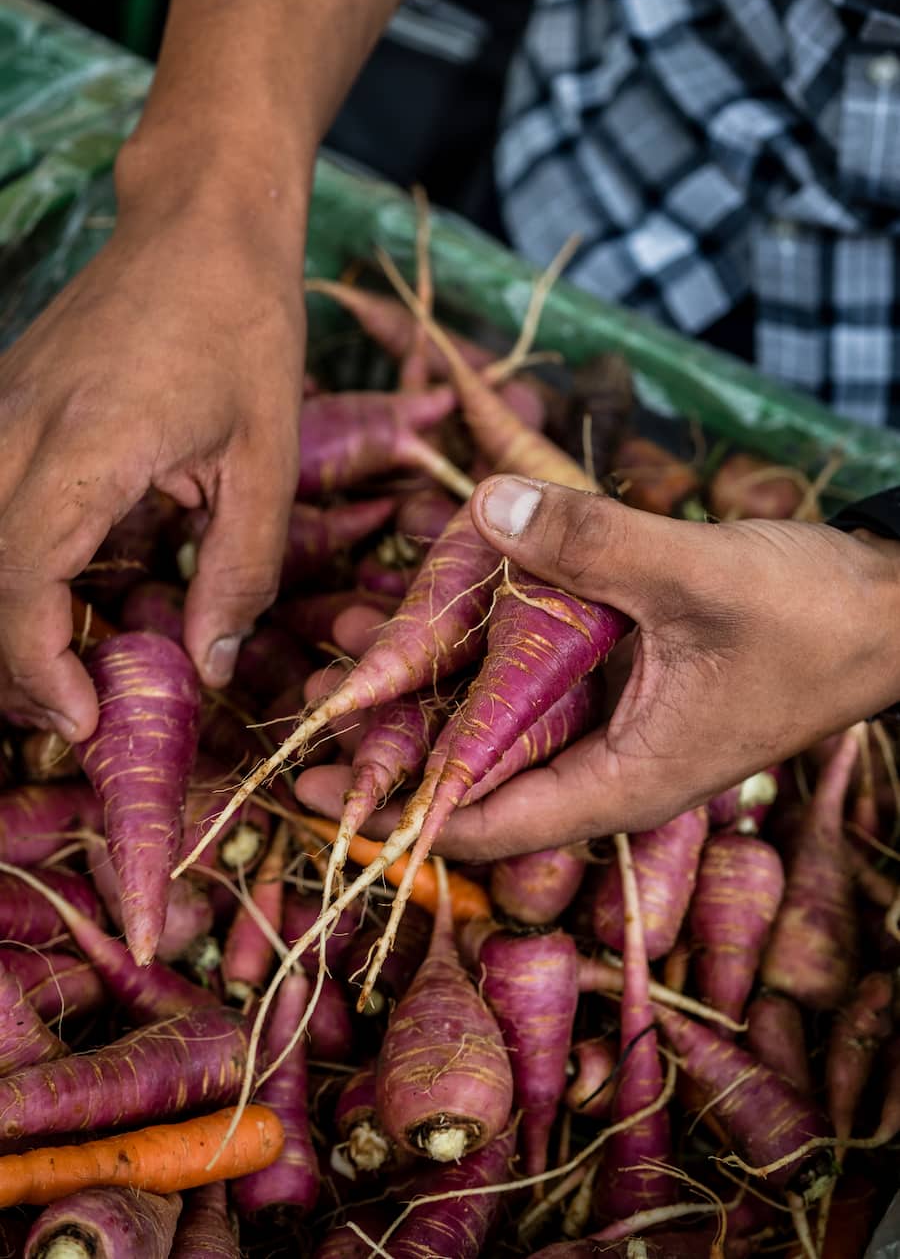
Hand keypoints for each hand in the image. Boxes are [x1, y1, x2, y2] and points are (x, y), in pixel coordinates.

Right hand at [0, 175, 304, 739]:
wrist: (200, 223)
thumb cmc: (244, 327)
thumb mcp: (267, 457)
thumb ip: (239, 569)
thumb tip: (208, 665)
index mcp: (87, 445)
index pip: (21, 583)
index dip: (39, 669)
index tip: (83, 721)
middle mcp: (15, 428)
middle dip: (17, 664)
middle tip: (81, 709)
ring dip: (8, 618)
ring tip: (69, 666)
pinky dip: (11, 566)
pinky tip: (64, 591)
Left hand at [298, 477, 899, 859]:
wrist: (891, 612)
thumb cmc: (815, 618)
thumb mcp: (699, 577)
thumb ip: (593, 542)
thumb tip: (486, 505)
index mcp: (619, 778)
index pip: (482, 823)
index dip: (395, 808)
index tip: (317, 784)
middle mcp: (605, 759)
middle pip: (476, 764)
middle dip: (396, 730)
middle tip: (317, 690)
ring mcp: (616, 715)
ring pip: (503, 707)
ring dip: (436, 673)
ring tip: (357, 635)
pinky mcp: (627, 672)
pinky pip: (542, 662)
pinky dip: (494, 632)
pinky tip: (451, 588)